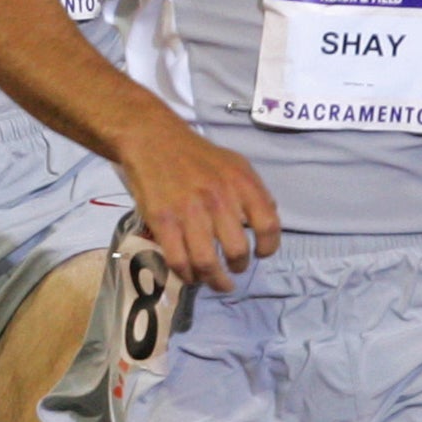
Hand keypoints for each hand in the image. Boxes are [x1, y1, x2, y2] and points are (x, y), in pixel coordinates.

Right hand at [114, 125, 279, 293]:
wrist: (152, 139)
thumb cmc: (196, 155)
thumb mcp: (235, 164)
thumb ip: (254, 192)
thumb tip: (268, 223)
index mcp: (240, 183)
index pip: (268, 225)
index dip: (269, 247)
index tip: (261, 254)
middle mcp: (218, 198)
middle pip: (238, 251)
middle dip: (238, 267)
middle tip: (233, 269)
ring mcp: (188, 212)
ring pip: (207, 263)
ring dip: (214, 280)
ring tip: (215, 281)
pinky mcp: (162, 221)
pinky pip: (178, 260)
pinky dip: (187, 275)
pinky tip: (191, 275)